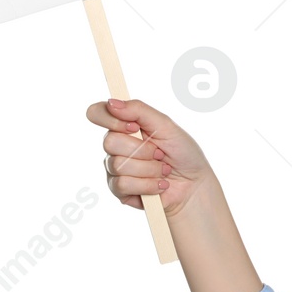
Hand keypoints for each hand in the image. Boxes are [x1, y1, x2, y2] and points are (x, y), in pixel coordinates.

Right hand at [86, 98, 214, 216]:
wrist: (194, 186)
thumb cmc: (183, 154)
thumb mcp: (166, 126)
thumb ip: (139, 110)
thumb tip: (111, 102)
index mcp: (123, 126)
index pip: (97, 113)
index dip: (110, 119)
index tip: (134, 127)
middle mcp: (115, 146)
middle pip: (109, 142)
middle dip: (142, 150)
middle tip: (159, 153)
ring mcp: (114, 168)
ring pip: (118, 165)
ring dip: (149, 169)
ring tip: (163, 171)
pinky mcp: (118, 189)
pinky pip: (122, 184)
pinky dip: (147, 185)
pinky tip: (158, 185)